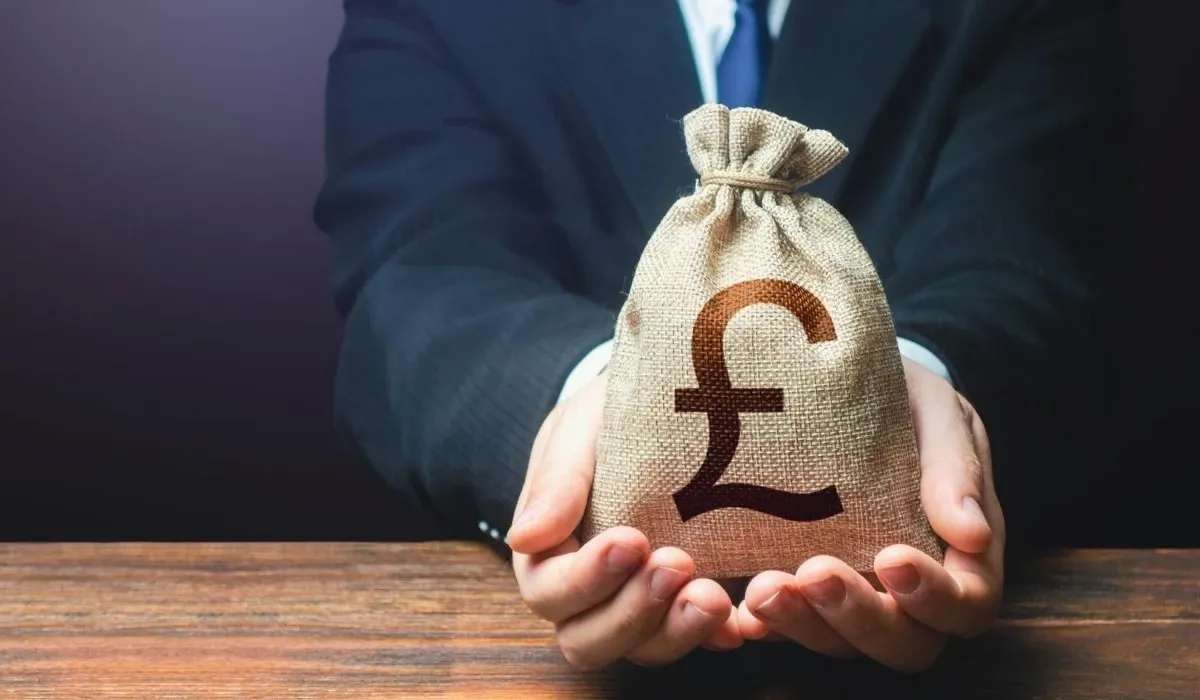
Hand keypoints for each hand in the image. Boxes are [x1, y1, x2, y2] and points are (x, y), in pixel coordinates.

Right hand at [506, 373, 741, 669]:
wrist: (659, 405)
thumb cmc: (604, 421)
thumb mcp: (576, 433)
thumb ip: (555, 483)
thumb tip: (522, 538)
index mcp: (547, 554)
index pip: (549, 592)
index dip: (586, 579)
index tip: (630, 540)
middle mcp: (588, 593)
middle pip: (588, 640)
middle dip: (632, 613)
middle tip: (676, 564)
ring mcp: (639, 604)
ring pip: (643, 650)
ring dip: (675, 631)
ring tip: (712, 596)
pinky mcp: (688, 603)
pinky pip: (702, 640)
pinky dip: (719, 636)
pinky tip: (741, 618)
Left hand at [736, 358, 1005, 672]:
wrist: (845, 386)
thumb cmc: (908, 406)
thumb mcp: (940, 416)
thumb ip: (956, 469)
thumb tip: (973, 533)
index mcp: (960, 557)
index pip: (966, 605)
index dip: (935, 598)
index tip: (892, 559)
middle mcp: (910, 593)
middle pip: (903, 642)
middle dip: (858, 616)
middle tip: (816, 574)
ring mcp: (855, 597)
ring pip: (840, 641)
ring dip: (802, 624)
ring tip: (764, 590)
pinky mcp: (802, 592)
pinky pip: (785, 626)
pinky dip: (764, 626)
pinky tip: (739, 613)